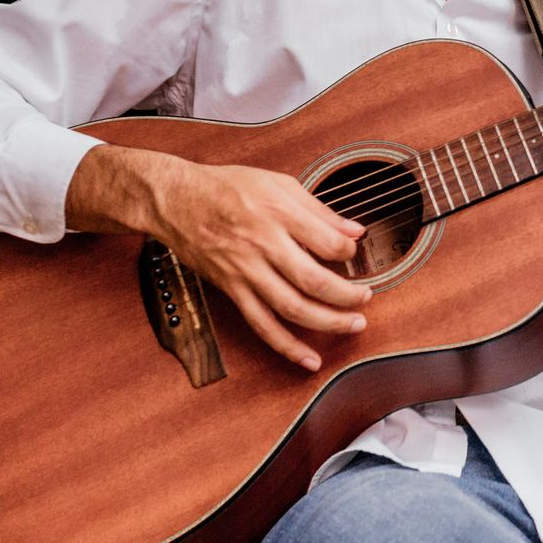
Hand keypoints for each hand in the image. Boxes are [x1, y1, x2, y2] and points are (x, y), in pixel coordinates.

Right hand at [68, 145, 368, 370]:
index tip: (354, 252)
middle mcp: (263, 245)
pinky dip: (287, 347)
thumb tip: (354, 230)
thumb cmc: (227, 187)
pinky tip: (309, 359)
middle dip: (347, 295)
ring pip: (291, 308)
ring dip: (327, 322)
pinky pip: (262, 325)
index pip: (326, 242)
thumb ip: (319, 209)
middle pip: (313, 280)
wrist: (176, 200)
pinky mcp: (232, 290)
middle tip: (366, 298)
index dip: (350, 252)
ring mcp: (245, 271)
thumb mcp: (278, 183)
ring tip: (353, 325)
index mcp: (278, 214)